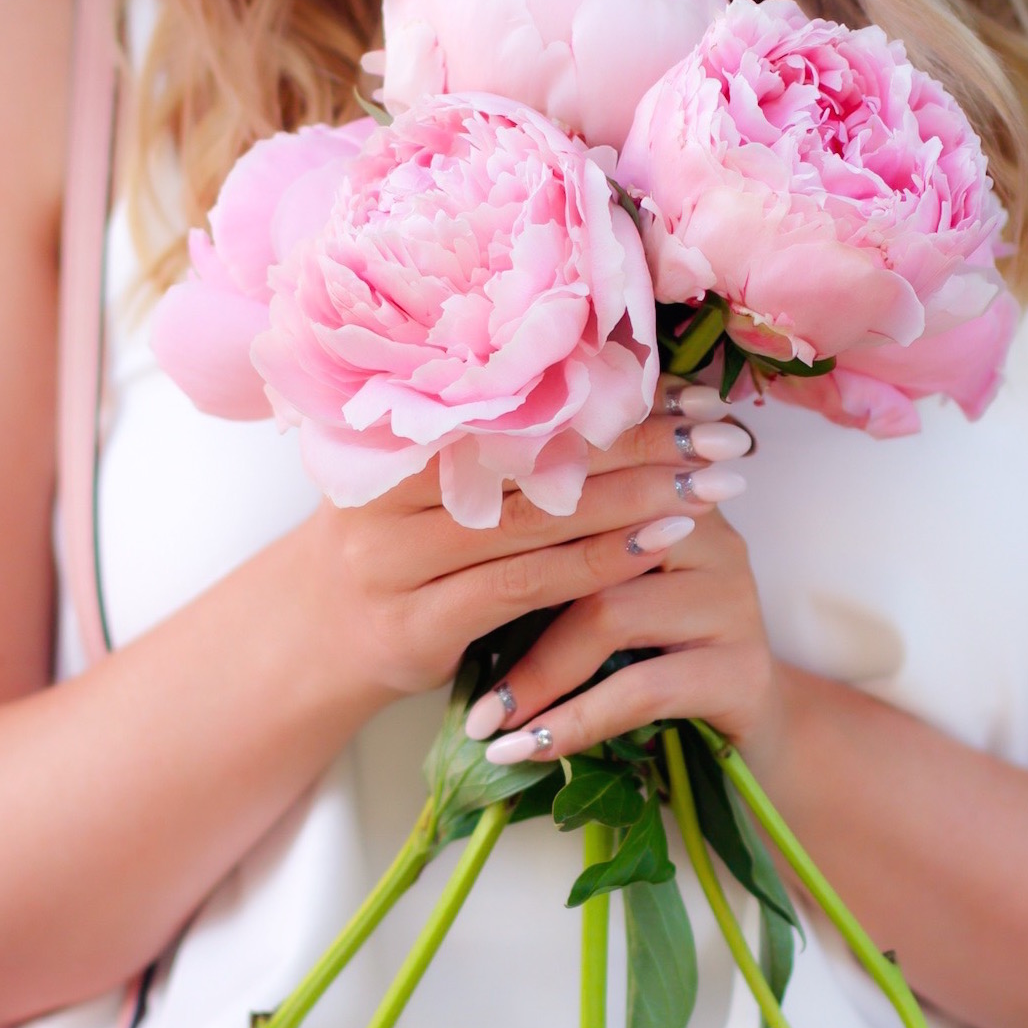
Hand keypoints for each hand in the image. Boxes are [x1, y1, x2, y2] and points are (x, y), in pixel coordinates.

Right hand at [298, 381, 753, 705]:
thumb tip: (608, 390)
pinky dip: (596, 564)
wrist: (308, 640)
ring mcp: (396, 561)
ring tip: (711, 484)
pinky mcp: (417, 626)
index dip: (604, 390)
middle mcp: (387, 490)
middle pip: (530, 453)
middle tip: (719, 430)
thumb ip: (487, 447)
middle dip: (638, 440)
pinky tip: (659, 547)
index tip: (687, 387)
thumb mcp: (420, 481)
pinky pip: (521, 586)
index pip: (515, 401)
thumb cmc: (391, 548)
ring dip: (633, 500)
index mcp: (391, 437)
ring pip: (533, 519)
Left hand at [462, 384, 773, 759]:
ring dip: (534, 676)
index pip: (574, 480)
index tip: (425, 564)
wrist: (754, 739)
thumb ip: (548, 555)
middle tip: (432, 654)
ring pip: (609, 613)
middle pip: (586, 536)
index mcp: (663, 488)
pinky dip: (574, 722)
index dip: (498, 519)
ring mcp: (731, 598)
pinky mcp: (742, 670)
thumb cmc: (651, 659)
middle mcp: (705, 530)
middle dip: (502, 601)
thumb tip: (436, 539)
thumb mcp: (596, 596)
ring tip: (482, 722)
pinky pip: (641, 689)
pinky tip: (525, 751)